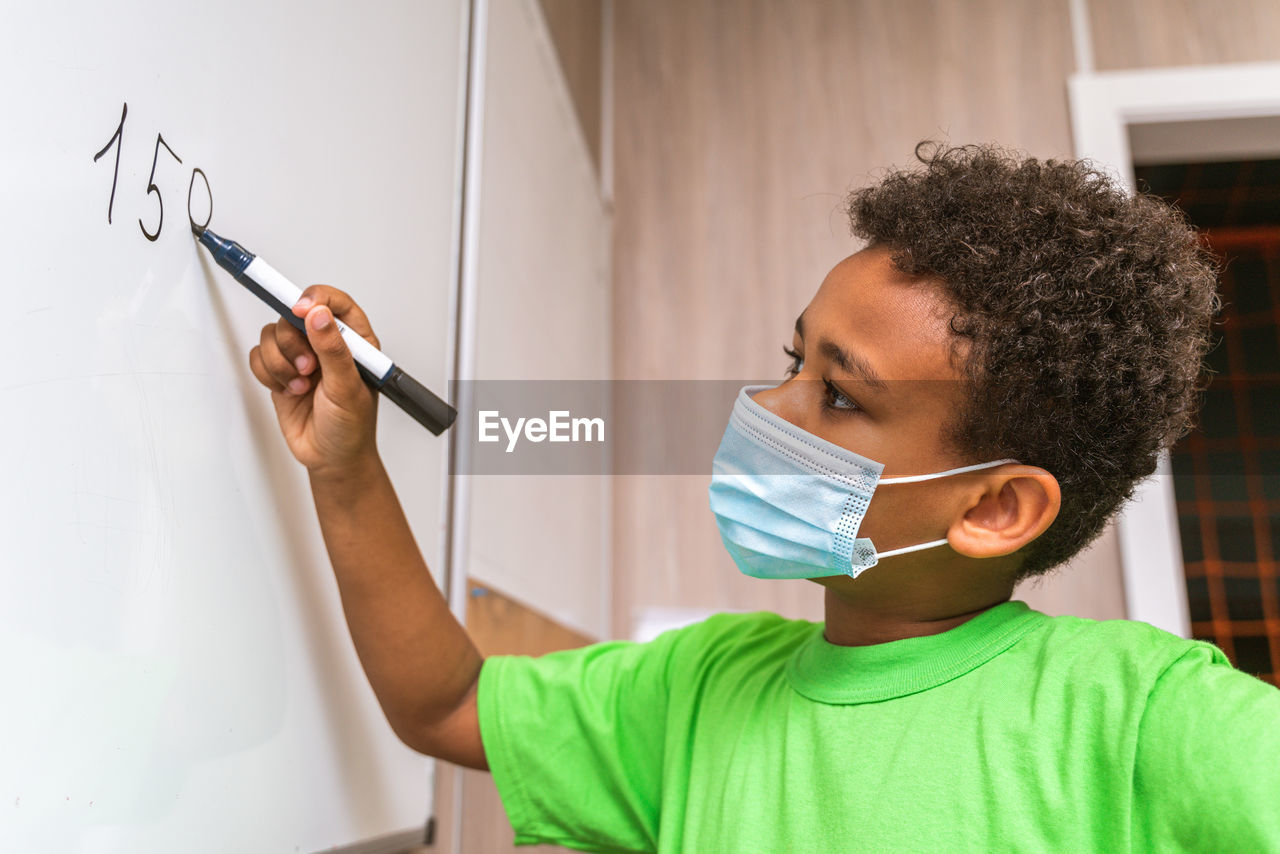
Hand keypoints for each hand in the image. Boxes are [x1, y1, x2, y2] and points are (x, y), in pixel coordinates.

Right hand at [248, 285, 380, 475]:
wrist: (331, 459)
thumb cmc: (351, 426)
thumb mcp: (347, 388)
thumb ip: (333, 350)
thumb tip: (319, 316)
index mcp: (354, 341)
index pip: (335, 302)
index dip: (315, 298)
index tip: (299, 309)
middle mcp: (326, 344)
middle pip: (293, 315)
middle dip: (293, 343)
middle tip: (306, 368)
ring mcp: (301, 356)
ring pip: (272, 334)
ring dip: (280, 362)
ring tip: (299, 385)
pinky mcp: (281, 371)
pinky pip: (259, 356)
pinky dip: (267, 373)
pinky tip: (287, 391)